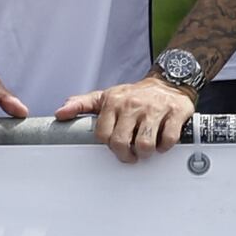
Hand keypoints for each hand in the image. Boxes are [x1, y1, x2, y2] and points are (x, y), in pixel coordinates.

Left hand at [61, 72, 203, 160]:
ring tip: (146, 149)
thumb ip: (81, 105)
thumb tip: (60, 114)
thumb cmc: (134, 95)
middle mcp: (133, 105)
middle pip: (122, 142)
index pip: (103, 134)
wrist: (169, 81)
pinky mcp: (175, 113)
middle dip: (126, 154)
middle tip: (131, 155)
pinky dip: (165, 146)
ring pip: (145, 144)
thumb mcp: (106, 97)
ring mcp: (155, 109)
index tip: (115, 147)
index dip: (109, 146)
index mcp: (114, 102)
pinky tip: (162, 142)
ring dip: (145, 152)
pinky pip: (168, 139)